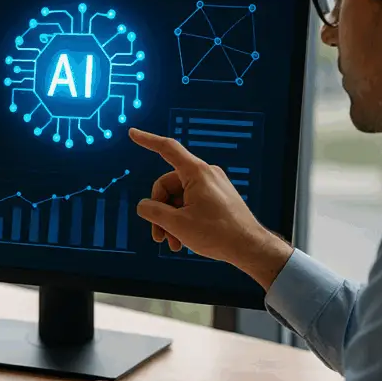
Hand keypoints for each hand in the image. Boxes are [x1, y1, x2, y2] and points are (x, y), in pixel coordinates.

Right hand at [129, 127, 292, 288]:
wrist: (249, 247)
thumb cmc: (218, 234)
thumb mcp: (177, 224)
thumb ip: (153, 211)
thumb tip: (143, 206)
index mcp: (196, 173)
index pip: (167, 149)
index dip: (147, 140)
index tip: (133, 133)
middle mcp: (206, 174)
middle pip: (168, 185)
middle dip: (160, 211)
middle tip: (159, 236)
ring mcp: (213, 186)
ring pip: (179, 198)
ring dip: (172, 220)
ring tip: (173, 243)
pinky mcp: (217, 198)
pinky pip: (192, 202)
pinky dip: (184, 219)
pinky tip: (183, 239)